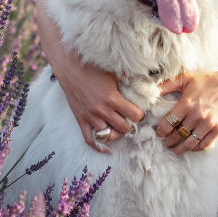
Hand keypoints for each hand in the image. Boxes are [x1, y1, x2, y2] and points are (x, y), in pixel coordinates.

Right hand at [38, 0, 142, 152]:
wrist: (69, 66)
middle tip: (129, 117)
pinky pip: (90, 140)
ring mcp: (90, 117)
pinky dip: (99, 147)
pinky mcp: (80, 120)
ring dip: (117, 132)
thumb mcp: (114, 71)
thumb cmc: (93, 66)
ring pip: (109, 136)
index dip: (140, 114)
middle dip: (130, 124)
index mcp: (112, 98)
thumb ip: (130, 78)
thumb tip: (148, 78)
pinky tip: (107, 150)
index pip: (135, 116)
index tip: (139, 109)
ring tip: (119, 126)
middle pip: (124, 128)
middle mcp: (101, 110)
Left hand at [154, 69, 217, 154]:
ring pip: (189, 143)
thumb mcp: (186, 78)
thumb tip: (150, 90)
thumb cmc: (208, 81)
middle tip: (163, 143)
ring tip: (173, 150)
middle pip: (177, 135)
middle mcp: (197, 115)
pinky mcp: (217, 129)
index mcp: (187, 103)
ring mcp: (208, 123)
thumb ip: (167, 84)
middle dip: (168, 141)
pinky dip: (195, 148)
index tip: (158, 133)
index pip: (168, 123)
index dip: (160, 131)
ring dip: (179, 149)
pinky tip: (189, 147)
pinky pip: (204, 144)